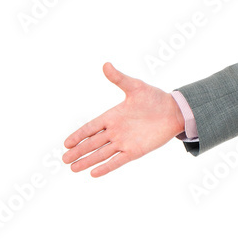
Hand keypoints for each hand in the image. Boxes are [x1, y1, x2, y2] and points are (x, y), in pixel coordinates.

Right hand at [62, 62, 185, 176]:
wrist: (174, 111)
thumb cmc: (155, 98)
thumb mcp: (135, 87)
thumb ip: (119, 79)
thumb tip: (106, 65)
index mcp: (112, 116)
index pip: (90, 127)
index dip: (78, 135)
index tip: (66, 143)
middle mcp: (115, 131)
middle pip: (92, 143)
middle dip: (78, 151)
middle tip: (63, 160)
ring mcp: (124, 142)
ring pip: (101, 154)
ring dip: (87, 161)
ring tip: (72, 168)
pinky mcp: (135, 151)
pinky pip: (117, 161)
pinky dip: (106, 167)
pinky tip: (93, 174)